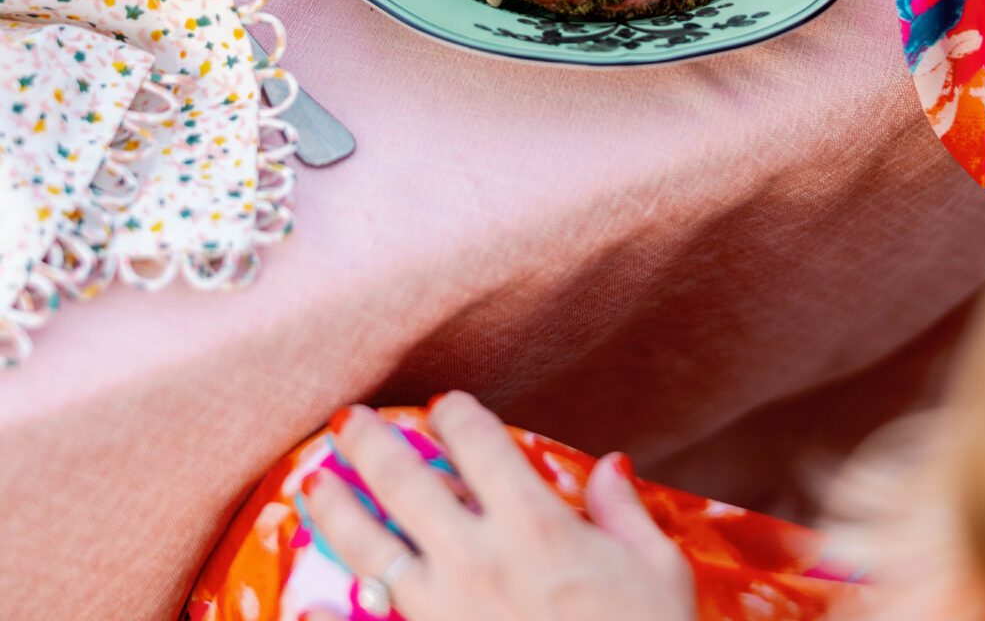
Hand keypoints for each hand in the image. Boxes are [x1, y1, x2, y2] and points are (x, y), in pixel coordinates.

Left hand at [302, 393, 697, 620]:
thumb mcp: (657, 571)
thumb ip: (624, 512)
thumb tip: (611, 463)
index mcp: (534, 524)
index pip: (478, 440)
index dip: (457, 413)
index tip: (446, 406)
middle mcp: (476, 558)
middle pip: (406, 480)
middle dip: (373, 441)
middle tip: (350, 419)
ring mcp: (443, 614)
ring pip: (371, 549)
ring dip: (336, 510)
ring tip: (314, 482)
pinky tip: (305, 607)